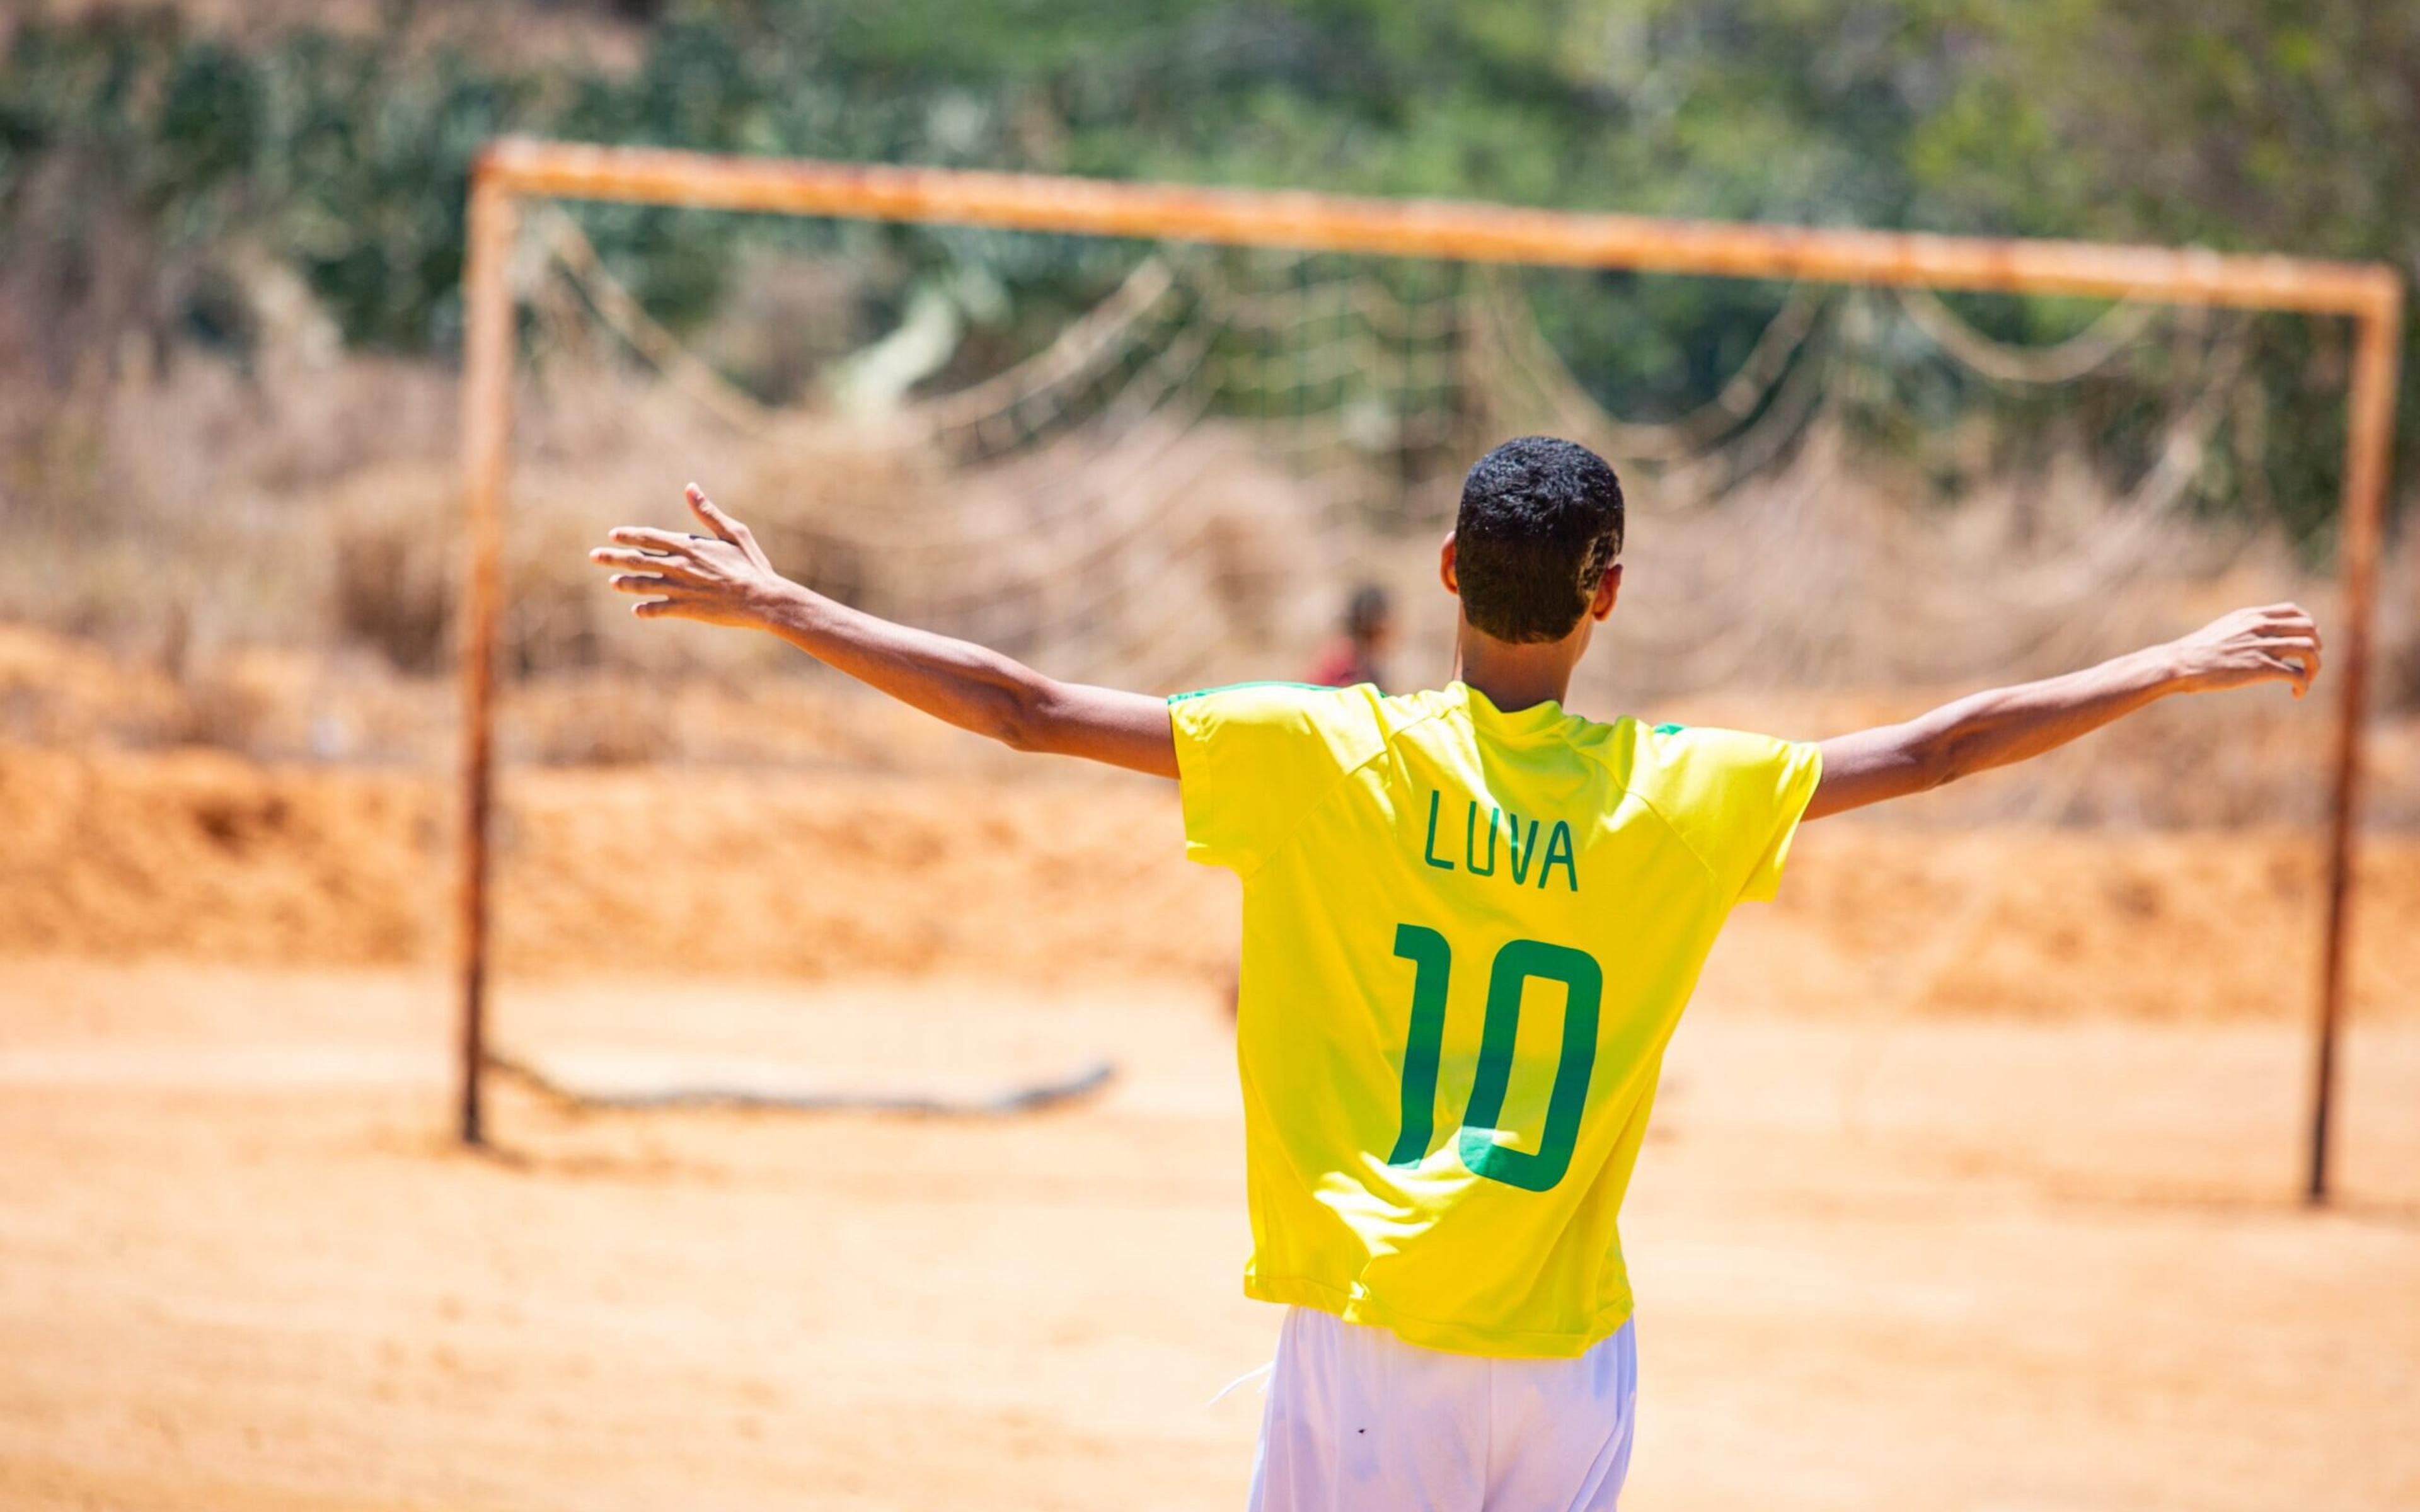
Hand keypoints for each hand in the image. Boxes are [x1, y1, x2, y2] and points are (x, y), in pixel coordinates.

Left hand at [589, 484, 795, 627]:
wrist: (762, 599)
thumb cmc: (752, 565)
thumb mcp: (734, 532)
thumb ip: (707, 513)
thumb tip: (690, 487)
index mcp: (689, 546)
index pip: (649, 538)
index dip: (629, 536)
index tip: (613, 535)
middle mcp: (679, 566)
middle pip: (637, 560)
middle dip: (613, 557)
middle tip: (594, 557)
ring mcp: (680, 589)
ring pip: (643, 585)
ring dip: (625, 582)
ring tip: (613, 582)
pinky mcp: (686, 610)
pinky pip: (658, 609)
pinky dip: (645, 610)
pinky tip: (637, 610)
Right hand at [2167, 603, 2322, 698]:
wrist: (2180, 663)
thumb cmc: (2196, 651)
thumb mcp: (2223, 629)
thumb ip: (2244, 629)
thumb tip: (2254, 638)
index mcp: (2252, 616)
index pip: (2295, 611)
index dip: (2308, 626)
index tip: (2305, 641)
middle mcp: (2261, 627)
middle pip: (2309, 629)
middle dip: (2316, 647)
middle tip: (2308, 663)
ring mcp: (2263, 647)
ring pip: (2309, 651)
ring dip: (2314, 668)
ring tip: (2306, 681)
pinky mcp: (2262, 668)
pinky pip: (2297, 675)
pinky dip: (2304, 685)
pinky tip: (2296, 694)